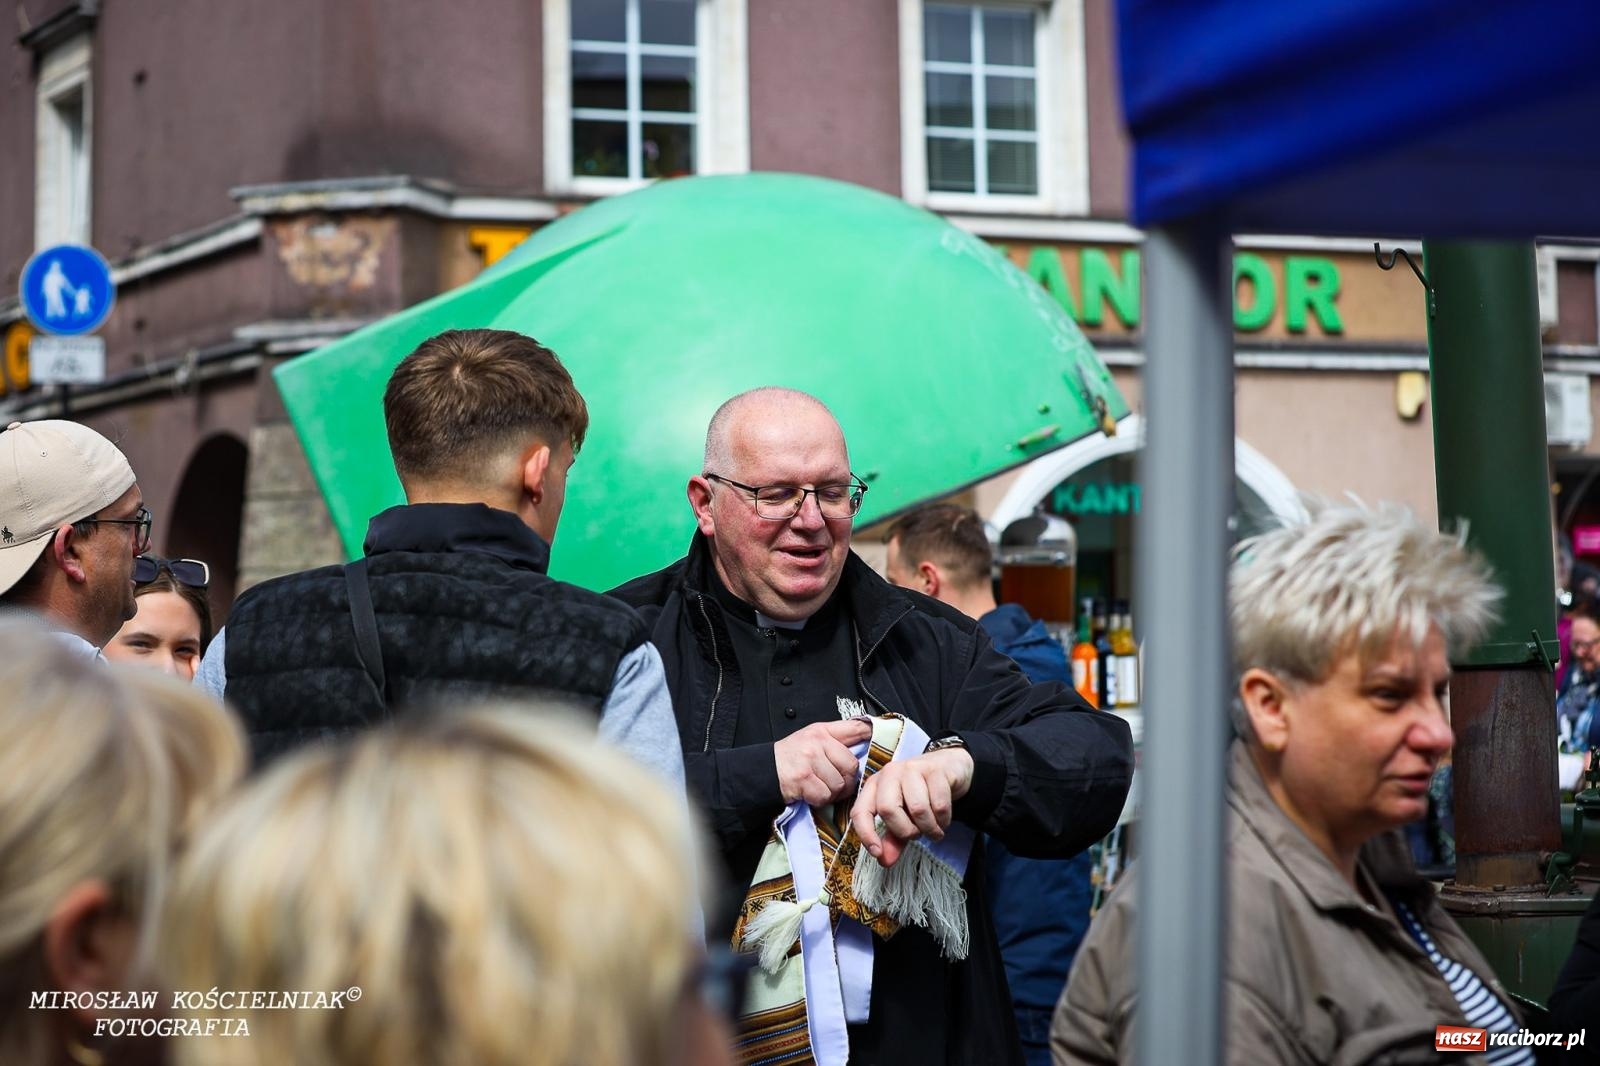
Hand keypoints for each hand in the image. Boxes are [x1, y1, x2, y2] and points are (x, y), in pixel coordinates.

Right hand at [774, 718, 873, 805]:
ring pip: (839, 784)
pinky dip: (820, 799)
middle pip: (850, 766)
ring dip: (832, 792)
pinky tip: (811, 793)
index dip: (871, 734)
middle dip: (845, 780)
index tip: (879, 738)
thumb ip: (837, 737)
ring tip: (820, 786)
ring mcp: (810, 761)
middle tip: (835, 782)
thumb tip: (866, 735)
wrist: (764, 770)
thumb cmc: (791, 756)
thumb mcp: (812, 737)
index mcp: (822, 731)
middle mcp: (817, 743)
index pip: (854, 729)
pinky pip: (825, 795)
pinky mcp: (803, 780)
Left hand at [850, 747, 974, 866]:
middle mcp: (890, 773)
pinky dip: (944, 819)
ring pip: (917, 808)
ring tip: (935, 828)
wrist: (950, 767)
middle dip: (906, 831)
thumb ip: (893, 839)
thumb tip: (884, 861)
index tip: (877, 853)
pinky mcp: (935, 770)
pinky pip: (939, 804)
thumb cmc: (922, 793)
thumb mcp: (904, 817)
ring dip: (930, 827)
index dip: (866, 834)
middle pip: (888, 809)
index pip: (860, 811)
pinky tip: (944, 818)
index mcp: (875, 785)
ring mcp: (912, 768)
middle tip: (918, 834)